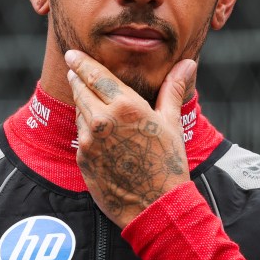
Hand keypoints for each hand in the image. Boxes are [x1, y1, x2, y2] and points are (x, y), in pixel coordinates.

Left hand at [65, 50, 195, 227]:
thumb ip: (173, 89)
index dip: (82, 62)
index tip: (72, 53)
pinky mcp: (83, 158)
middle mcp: (102, 120)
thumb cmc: (168, 164)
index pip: (96, 75)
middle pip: (81, 90)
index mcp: (125, 106)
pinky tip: (97, 130)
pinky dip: (87, 128)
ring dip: (83, 104)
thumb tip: (187, 63)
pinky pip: (82, 135)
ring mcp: (90, 140)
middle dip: (77, 79)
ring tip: (89, 99)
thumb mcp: (171, 123)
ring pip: (79, 112)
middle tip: (74, 70)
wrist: (155, 207)